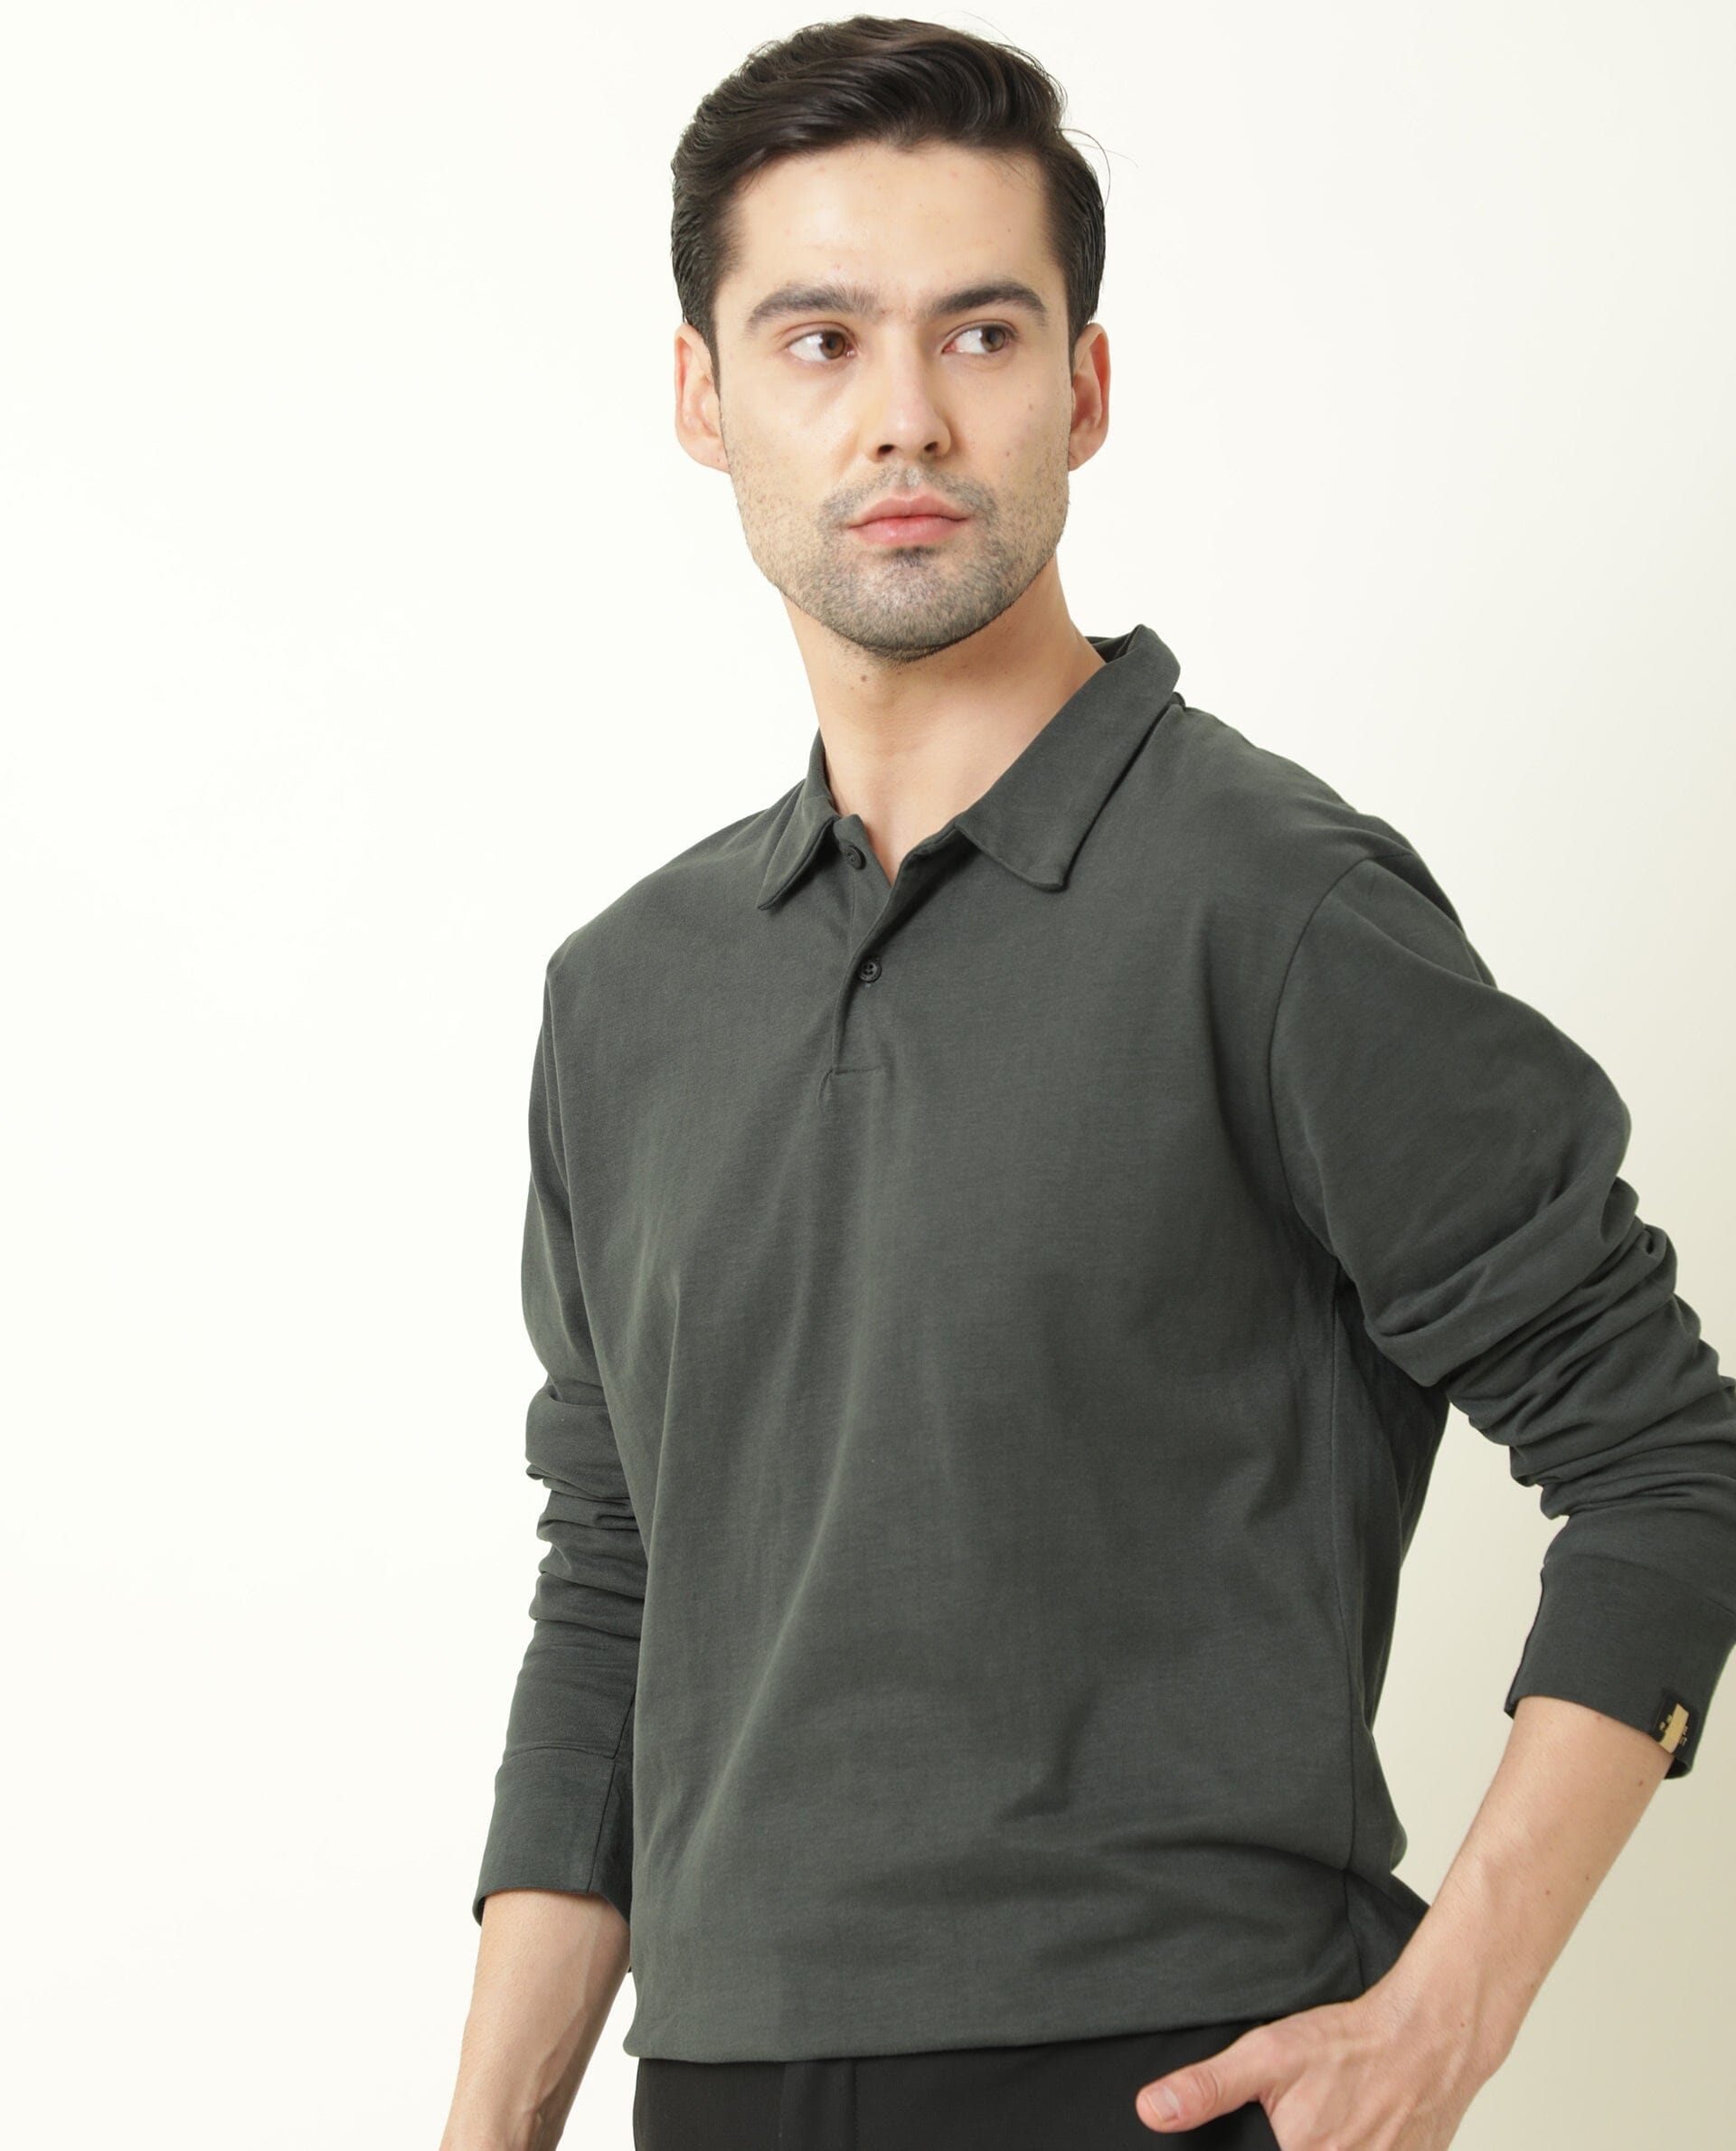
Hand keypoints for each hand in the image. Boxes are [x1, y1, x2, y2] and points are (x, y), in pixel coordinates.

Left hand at [1132, 1982, 1492, 2147]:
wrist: (1426, 2041)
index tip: (1276, 2129)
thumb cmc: (1349, 2045)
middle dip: (1286, 2140)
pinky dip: (1353, 2147)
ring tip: (1330, 2116)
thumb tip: (1152, 2110)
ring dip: (1327, 2142)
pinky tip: (1354, 2128)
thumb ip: (1208, 2089)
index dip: (1253, 2150)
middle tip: (1309, 2113)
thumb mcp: (1267, 2056)